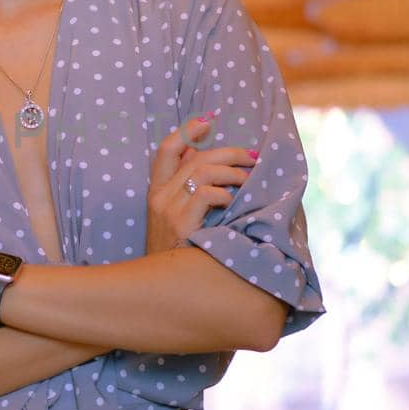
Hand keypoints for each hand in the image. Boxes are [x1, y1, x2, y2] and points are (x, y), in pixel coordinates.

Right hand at [146, 113, 258, 253]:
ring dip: (232, 172)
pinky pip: (206, 194)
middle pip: (195, 157)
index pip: (166, 149)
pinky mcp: (181, 224)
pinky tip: (233, 204)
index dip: (187, 131)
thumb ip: (189, 190)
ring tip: (248, 182)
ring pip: (203, 170)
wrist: (165, 289)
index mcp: (156, 192)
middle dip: (229, 151)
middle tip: (252, 157)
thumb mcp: (176, 219)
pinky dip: (224, 194)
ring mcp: (168, 210)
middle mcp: (159, 196)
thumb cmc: (179, 254)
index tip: (209, 121)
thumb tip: (212, 162)